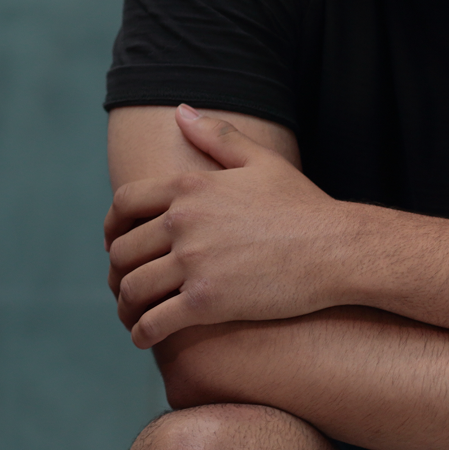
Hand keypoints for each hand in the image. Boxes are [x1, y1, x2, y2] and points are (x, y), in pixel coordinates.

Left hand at [105, 106, 353, 347]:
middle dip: (117, 272)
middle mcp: (183, 222)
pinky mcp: (207, 302)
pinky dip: (142, 333)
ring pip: (133, 288)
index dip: (111, 227)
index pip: (124, 203)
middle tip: (124, 286)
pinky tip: (144, 338)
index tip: (112, 244)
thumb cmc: (303, 206)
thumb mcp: (260, 161)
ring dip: (125, 305)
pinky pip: (156, 321)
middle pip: (123, 250)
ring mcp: (193, 262)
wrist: (337, 249)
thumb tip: (180, 111)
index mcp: (189, 187)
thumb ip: (217, 135)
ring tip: (132, 316)